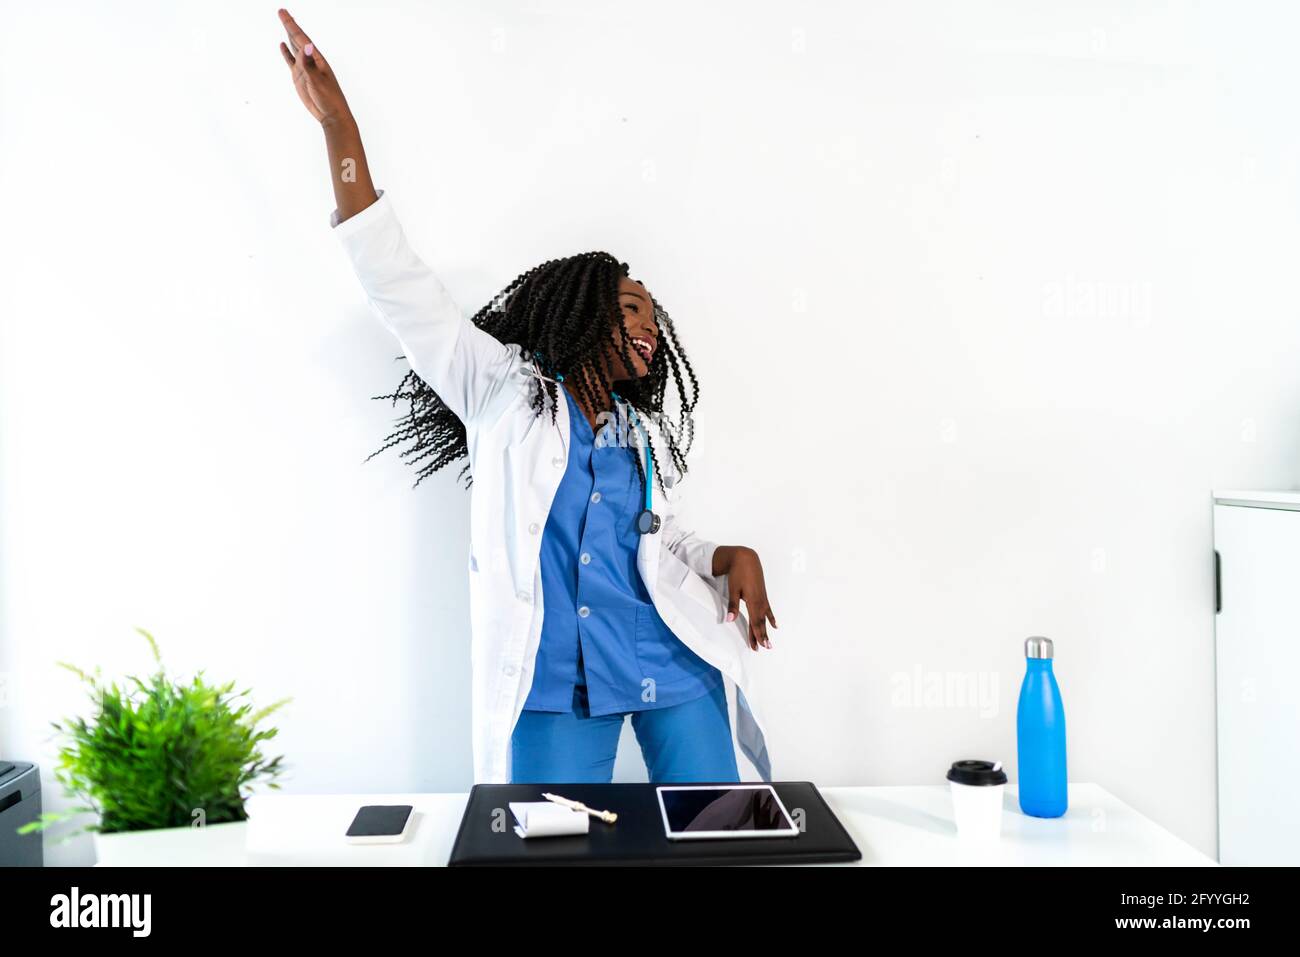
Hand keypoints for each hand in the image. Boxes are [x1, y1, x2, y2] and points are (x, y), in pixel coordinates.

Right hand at [277, 9, 351, 127]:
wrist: (331, 114)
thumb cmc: (328, 98)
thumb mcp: (317, 81)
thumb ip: (309, 64)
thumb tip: (307, 46)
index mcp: (316, 59)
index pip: (301, 38)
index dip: (291, 25)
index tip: (283, 12)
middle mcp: (310, 61)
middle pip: (297, 39)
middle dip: (289, 25)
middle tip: (281, 11)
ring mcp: (304, 68)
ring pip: (294, 48)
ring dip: (289, 35)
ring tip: (284, 22)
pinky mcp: (300, 77)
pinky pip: (291, 61)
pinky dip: (286, 52)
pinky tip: (282, 45)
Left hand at [712, 546, 777, 650]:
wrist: (746, 558)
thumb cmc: (738, 573)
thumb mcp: (733, 589)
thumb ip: (732, 605)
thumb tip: (729, 620)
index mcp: (752, 601)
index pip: (755, 622)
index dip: (757, 635)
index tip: (759, 646)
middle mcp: (760, 601)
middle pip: (761, 622)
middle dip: (762, 636)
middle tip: (765, 648)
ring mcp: (763, 598)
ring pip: (765, 618)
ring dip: (766, 630)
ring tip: (769, 642)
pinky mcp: (763, 595)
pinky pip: (768, 610)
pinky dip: (771, 618)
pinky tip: (775, 625)